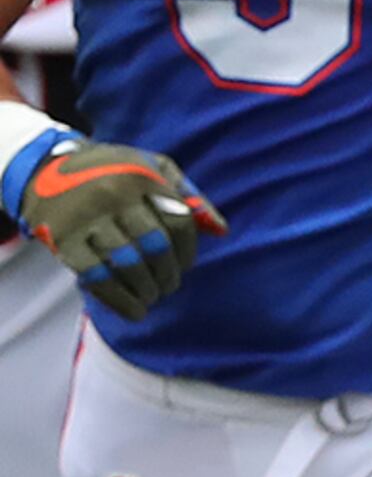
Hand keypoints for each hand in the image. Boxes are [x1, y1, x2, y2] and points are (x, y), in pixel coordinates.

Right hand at [11, 134, 220, 317]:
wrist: (45, 166)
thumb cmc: (113, 171)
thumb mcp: (152, 166)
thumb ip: (188, 195)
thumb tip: (221, 230)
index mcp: (141, 177)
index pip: (178, 222)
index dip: (187, 251)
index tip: (184, 267)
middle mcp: (114, 195)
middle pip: (155, 245)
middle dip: (168, 274)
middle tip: (169, 287)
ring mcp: (86, 217)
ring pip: (128, 263)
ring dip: (146, 289)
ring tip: (152, 297)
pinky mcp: (63, 238)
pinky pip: (95, 275)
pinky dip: (118, 299)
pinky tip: (134, 310)